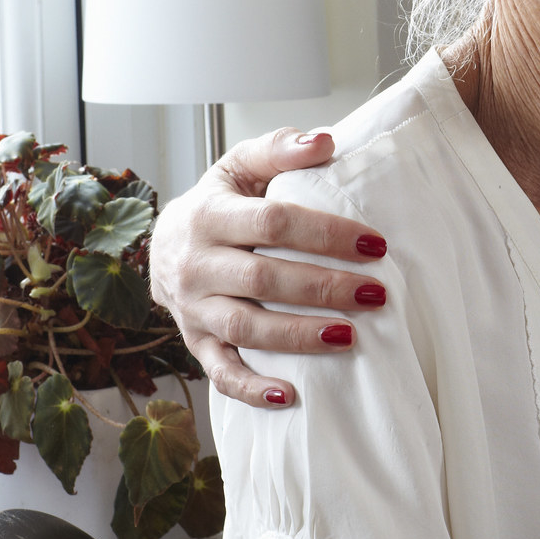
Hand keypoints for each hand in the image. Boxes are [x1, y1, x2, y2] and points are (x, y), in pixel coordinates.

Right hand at [148, 127, 391, 407]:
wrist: (164, 245)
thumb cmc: (220, 202)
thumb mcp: (240, 165)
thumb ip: (280, 149)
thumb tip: (326, 141)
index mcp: (210, 215)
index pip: (273, 223)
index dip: (326, 233)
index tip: (375, 244)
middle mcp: (197, 264)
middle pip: (264, 278)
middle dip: (323, 287)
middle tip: (375, 294)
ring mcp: (194, 309)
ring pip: (246, 327)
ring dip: (299, 336)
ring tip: (349, 337)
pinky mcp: (196, 343)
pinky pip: (221, 372)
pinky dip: (252, 388)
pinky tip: (291, 396)